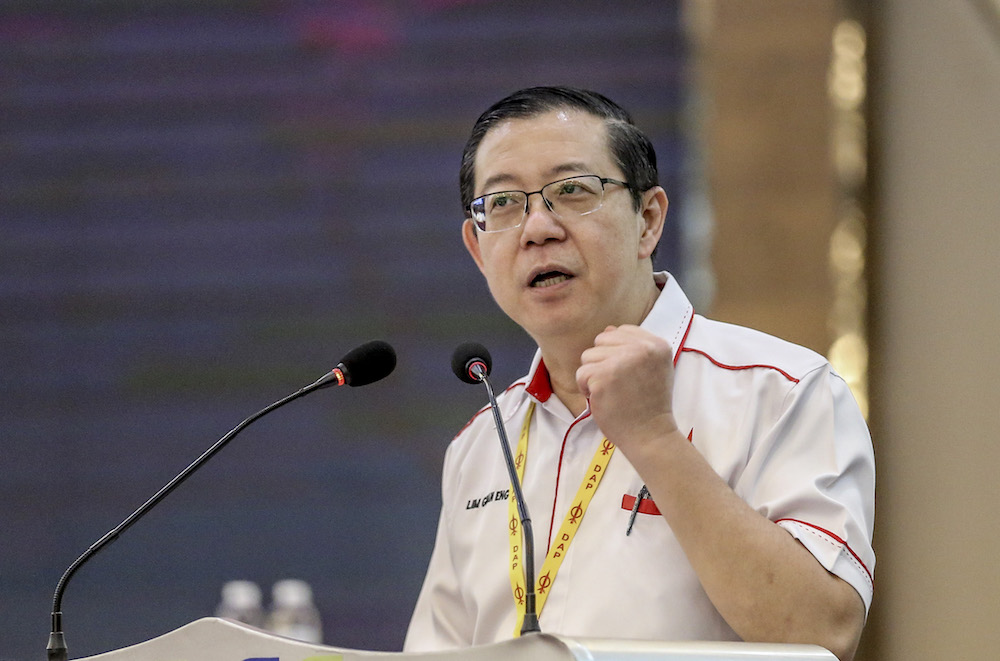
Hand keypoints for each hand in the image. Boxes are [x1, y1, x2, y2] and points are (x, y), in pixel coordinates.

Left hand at [575, 325, 680, 456]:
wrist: (651, 435)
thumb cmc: (649, 404)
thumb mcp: (653, 369)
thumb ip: (634, 347)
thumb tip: (608, 329)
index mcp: (657, 344)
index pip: (621, 331)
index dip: (616, 353)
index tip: (627, 375)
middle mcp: (642, 348)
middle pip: (601, 341)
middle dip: (602, 362)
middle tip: (617, 384)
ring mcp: (622, 361)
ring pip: (588, 355)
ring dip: (593, 375)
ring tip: (610, 391)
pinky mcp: (604, 376)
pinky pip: (581, 373)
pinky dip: (586, 388)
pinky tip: (601, 398)